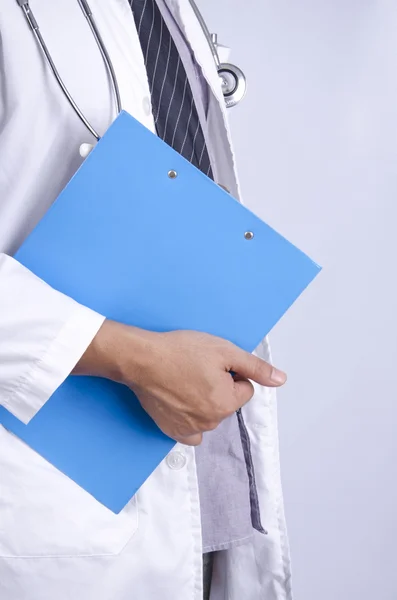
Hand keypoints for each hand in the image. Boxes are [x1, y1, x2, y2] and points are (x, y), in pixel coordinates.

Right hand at [74, 321, 286, 444]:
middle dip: (218, 387)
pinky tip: (180, 402)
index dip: (231, 373)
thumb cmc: (180, 351)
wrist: (141, 359)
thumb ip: (255, 367)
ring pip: (210, 414)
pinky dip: (191, 419)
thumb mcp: (224, 351)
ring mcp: (189, 429)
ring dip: (204, 401)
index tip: (211, 363)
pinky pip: (192, 432)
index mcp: (226, 403)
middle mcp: (210, 422)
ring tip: (184, 381)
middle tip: (196, 370)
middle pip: (227, 403)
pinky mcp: (171, 431)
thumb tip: (280, 380)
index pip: (244, 389)